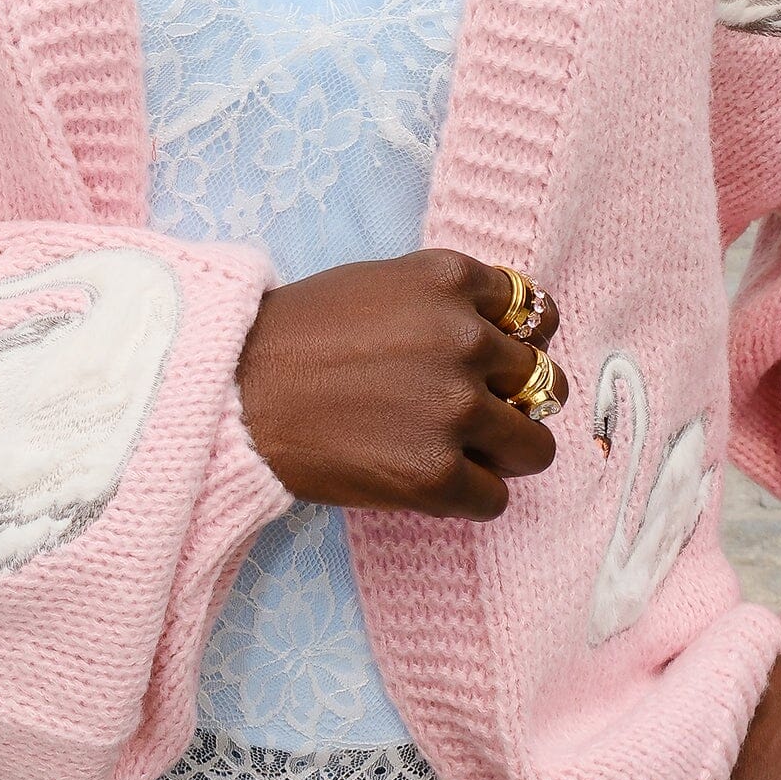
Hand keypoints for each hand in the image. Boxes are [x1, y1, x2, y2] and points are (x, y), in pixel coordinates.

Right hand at [236, 250, 564, 519]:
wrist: (237, 392)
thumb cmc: (298, 335)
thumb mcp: (382, 282)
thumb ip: (446, 302)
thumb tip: (508, 337)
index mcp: (450, 280)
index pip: (535, 312)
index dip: (517, 341)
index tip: (495, 361)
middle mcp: (464, 338)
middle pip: (543, 380)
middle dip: (513, 400)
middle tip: (472, 413)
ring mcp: (455, 409)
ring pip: (535, 446)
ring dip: (505, 453)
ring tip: (463, 454)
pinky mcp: (438, 474)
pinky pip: (497, 499)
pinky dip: (471, 495)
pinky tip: (431, 479)